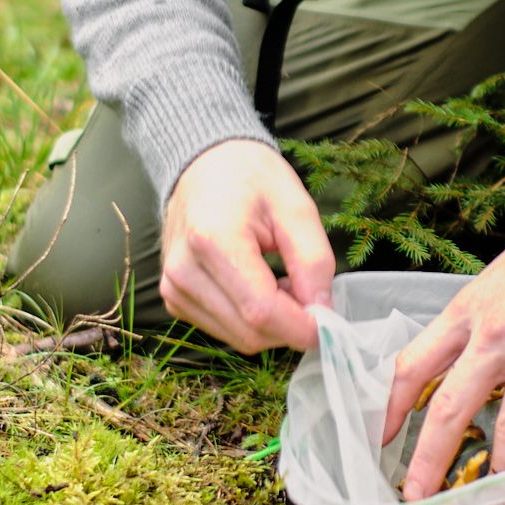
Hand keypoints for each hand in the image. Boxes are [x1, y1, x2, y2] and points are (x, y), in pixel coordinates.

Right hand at [160, 139, 334, 353]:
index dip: (302, 327)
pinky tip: (258, 286)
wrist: (205, 165)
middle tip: (307, 289)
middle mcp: (184, 270)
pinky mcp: (174, 299)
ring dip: (272, 324)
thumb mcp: (296, 207)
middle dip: (290, 325)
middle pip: (251, 332)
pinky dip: (250, 320)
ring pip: (239, 339)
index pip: (262, 311)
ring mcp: (174, 288)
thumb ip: (314, 261)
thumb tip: (322, 312)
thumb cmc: (253, 179)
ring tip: (280, 280)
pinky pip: (224, 331)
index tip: (330, 322)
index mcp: (213, 240)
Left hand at [381, 164, 504, 498]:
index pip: (412, 366)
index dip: (390, 408)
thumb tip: (463, 363)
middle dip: (428, 461)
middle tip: (415, 499)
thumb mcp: (496, 281)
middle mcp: (495, 334)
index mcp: (467, 314)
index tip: (380, 440)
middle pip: (450, 408)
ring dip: (502, 472)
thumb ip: (478, 323)